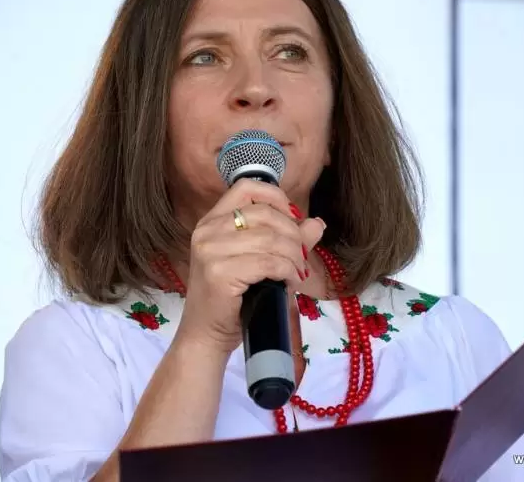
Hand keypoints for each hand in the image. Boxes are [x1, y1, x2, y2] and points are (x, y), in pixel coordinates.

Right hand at [175, 179, 325, 355]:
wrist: (206, 336)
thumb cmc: (233, 300)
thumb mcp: (261, 263)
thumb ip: (289, 240)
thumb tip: (317, 223)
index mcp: (212, 221)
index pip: (246, 188)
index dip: (276, 197)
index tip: (294, 218)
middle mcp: (207, 230)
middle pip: (265, 214)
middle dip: (294, 235)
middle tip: (302, 258)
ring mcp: (210, 250)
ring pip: (270, 239)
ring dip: (294, 257)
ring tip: (297, 273)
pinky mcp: (219, 272)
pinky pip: (268, 262)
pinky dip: (287, 271)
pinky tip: (289, 282)